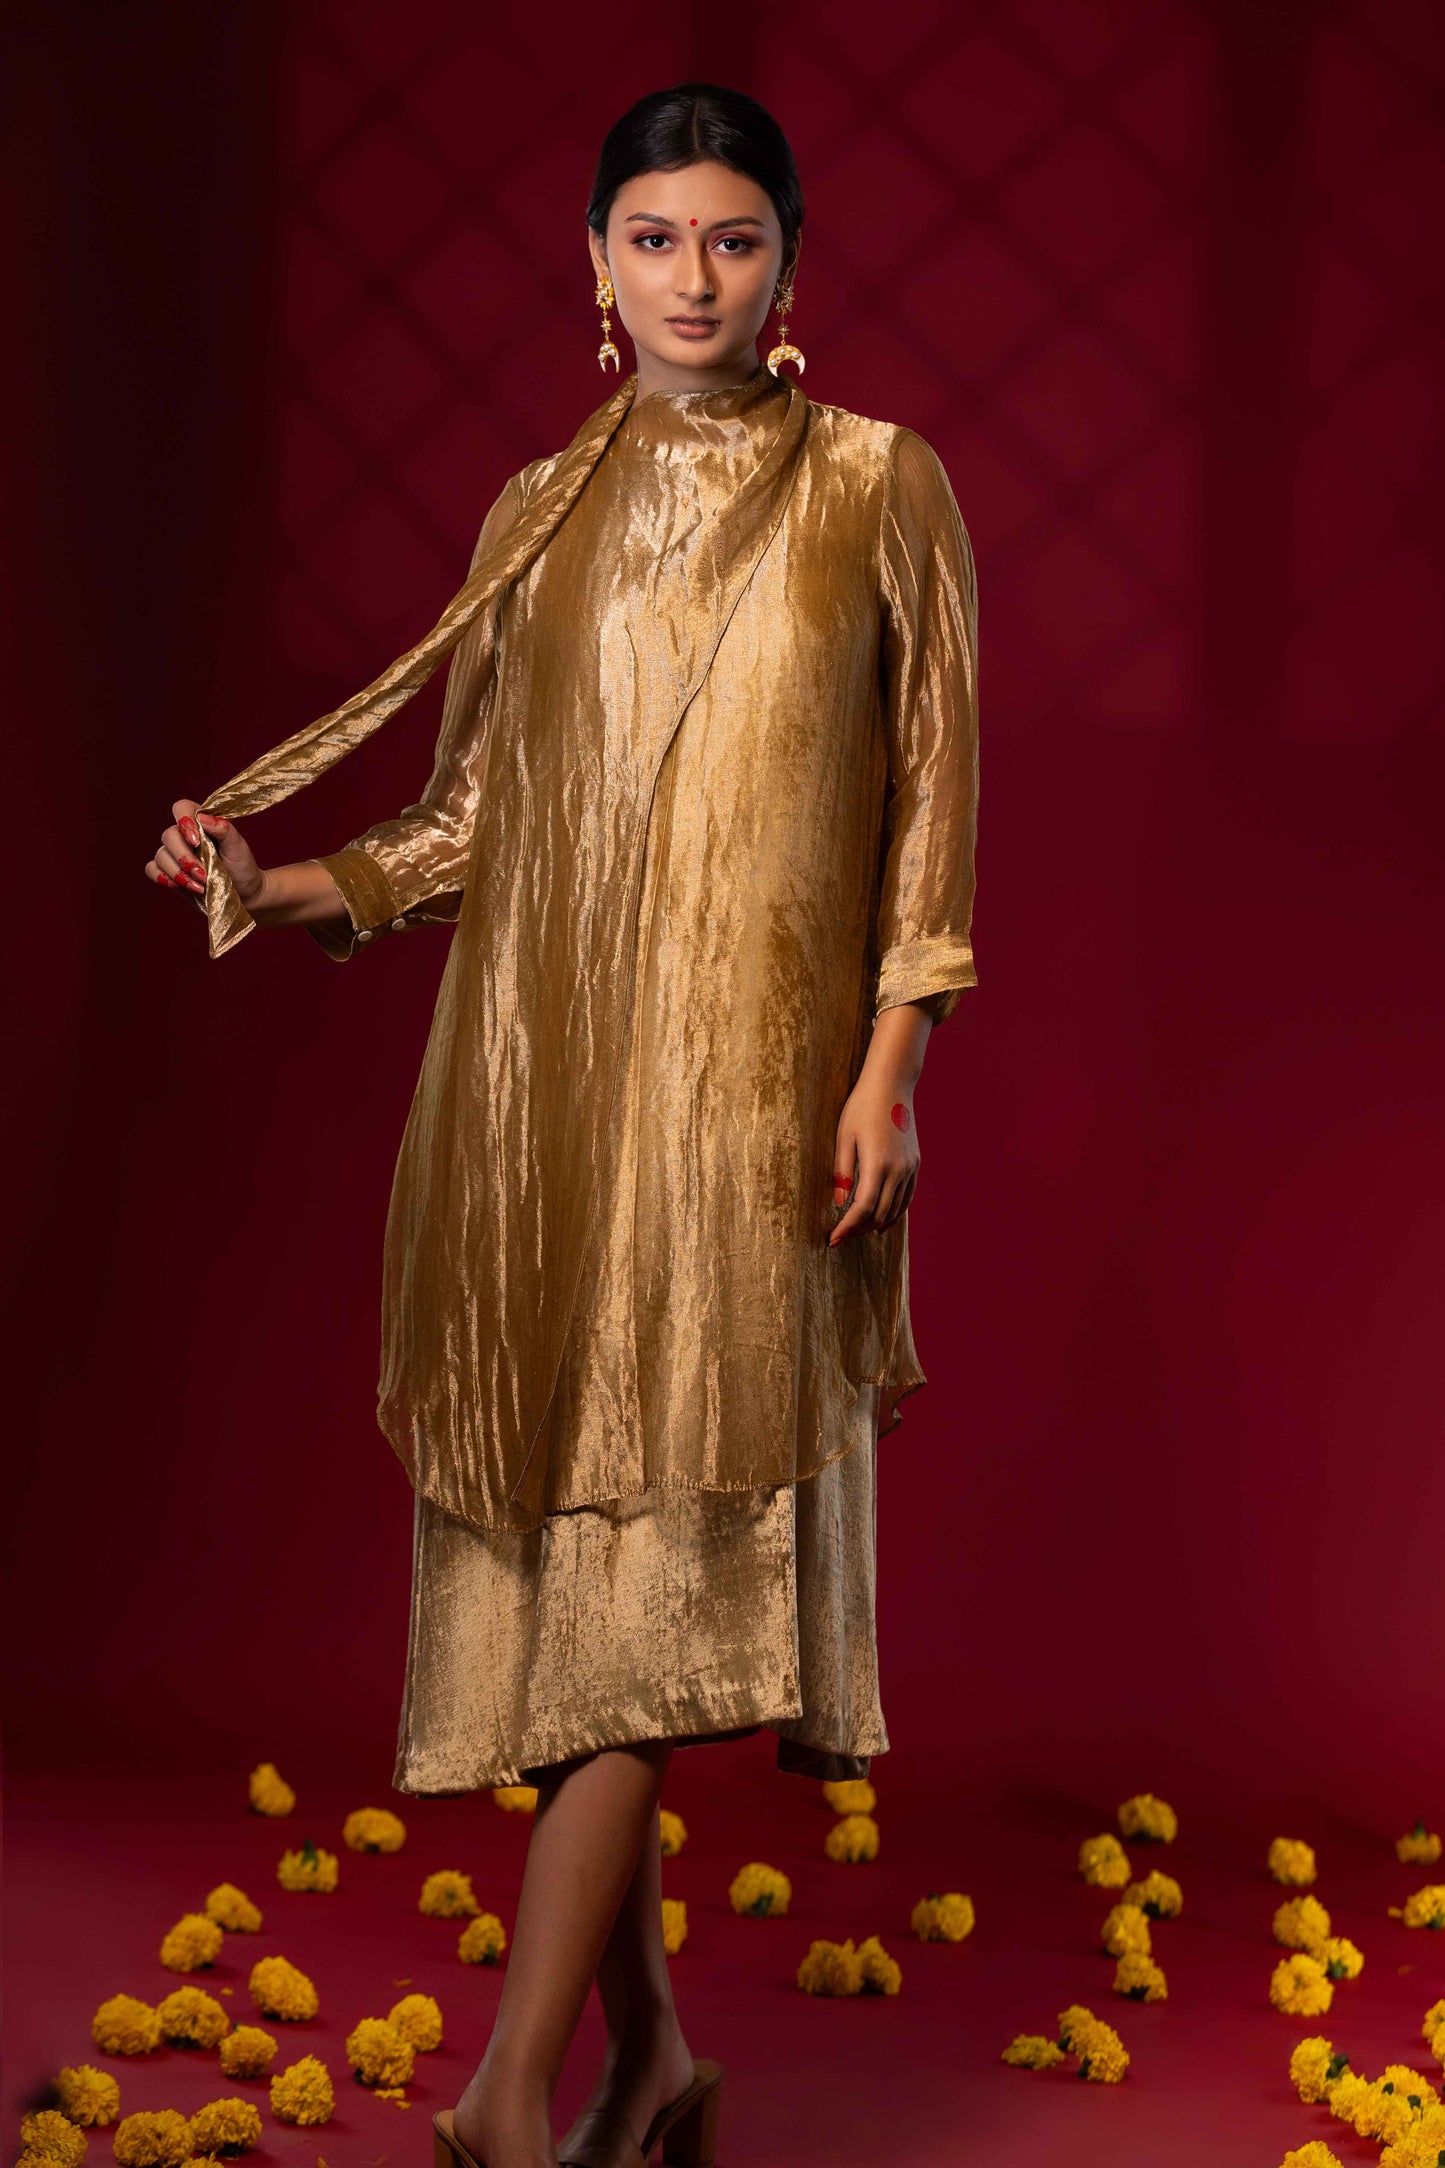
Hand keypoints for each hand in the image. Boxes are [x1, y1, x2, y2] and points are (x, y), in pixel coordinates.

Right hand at [146, 799, 264, 908]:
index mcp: (201, 822)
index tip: (196, 841)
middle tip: (203, 875)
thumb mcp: (238, 847)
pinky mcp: (169, 872)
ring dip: (178, 873)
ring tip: (200, 886)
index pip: (182, 808)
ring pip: (161, 855)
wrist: (244, 892)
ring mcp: (175, 854)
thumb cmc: (242, 865)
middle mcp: (184, 835)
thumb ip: (223, 829)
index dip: (184, 821)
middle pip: (168, 836)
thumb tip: (202, 817)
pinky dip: (162, 877)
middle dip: (184, 858)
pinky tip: (179, 886)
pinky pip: (151, 869)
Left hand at [829, 1075, 919, 1244]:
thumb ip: (842, 1172)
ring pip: (896, 1209)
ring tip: (858, 1230)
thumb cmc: (861, 1107)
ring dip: (877, 1223)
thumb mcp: (844, 1137)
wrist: (891, 1085)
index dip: (847, 1227)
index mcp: (877, 1164)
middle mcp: (898, 1169)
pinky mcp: (915, 1163)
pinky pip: (907, 1196)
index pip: (862, 1208)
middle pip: (880, 1213)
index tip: (833, 1240)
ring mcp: (910, 1167)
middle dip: (859, 1229)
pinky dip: (895, 1212)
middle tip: (841, 1236)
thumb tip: (839, 1203)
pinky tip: (882, 1219)